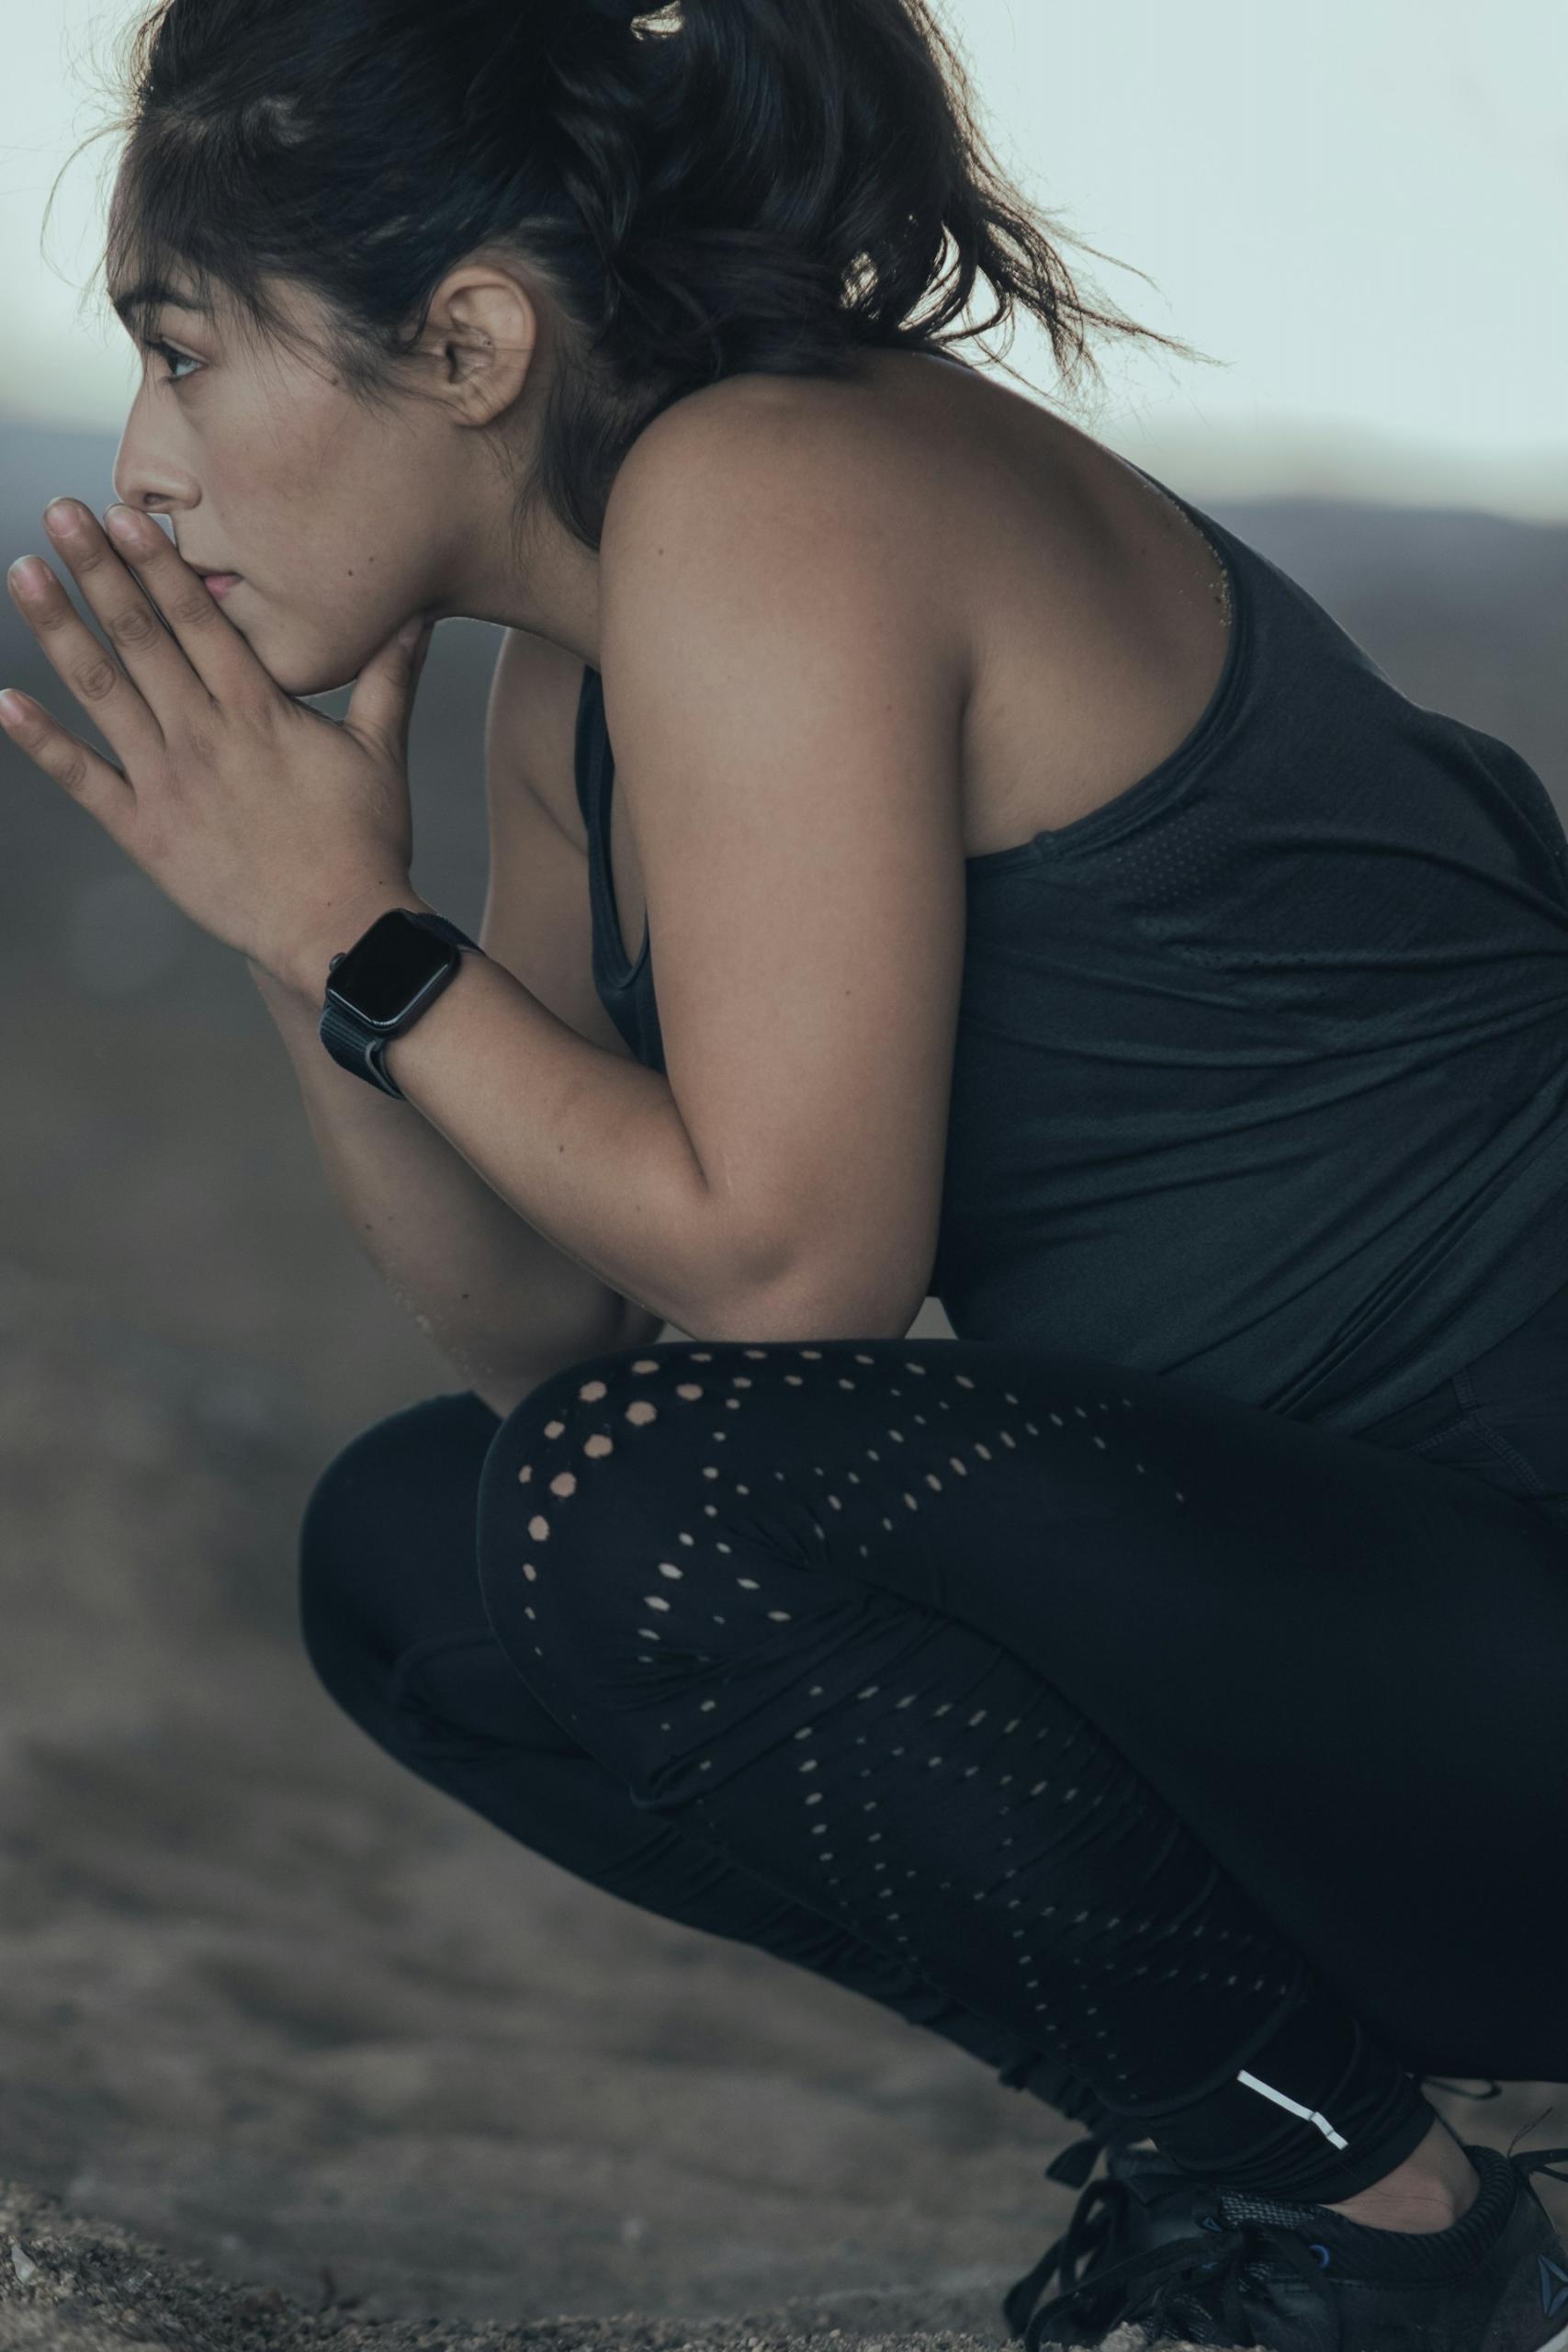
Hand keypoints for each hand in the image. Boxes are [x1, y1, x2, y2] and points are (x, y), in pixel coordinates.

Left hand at [1, 499, 437, 992]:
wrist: (338, 930)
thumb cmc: (364, 843)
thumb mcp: (380, 753)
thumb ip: (388, 679)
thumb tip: (415, 620)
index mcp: (258, 710)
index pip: (198, 620)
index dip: (156, 563)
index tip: (122, 514)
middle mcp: (204, 735)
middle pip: (141, 638)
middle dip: (98, 571)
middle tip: (59, 513)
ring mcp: (168, 782)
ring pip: (103, 692)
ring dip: (60, 629)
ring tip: (24, 574)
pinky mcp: (146, 833)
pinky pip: (84, 781)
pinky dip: (42, 743)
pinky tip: (6, 702)